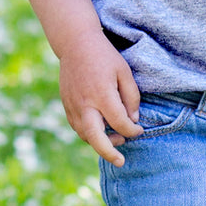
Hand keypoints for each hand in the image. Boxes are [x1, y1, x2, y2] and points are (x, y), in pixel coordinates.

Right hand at [57, 37, 142, 166]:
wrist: (75, 44)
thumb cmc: (104, 56)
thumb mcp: (124, 72)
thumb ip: (131, 97)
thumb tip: (133, 120)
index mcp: (102, 95)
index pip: (120, 123)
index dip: (132, 130)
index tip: (139, 130)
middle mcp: (85, 104)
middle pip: (95, 138)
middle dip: (109, 152)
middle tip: (121, 161)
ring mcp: (73, 106)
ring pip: (84, 135)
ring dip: (100, 143)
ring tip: (116, 140)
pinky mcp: (66, 105)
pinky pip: (77, 127)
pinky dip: (89, 134)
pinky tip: (101, 130)